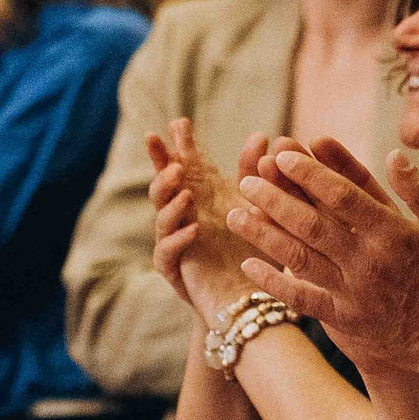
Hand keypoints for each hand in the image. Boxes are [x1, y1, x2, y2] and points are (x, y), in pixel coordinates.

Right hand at [146, 122, 264, 312]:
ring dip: (169, 198)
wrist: (247, 297)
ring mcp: (175, 240)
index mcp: (201, 196)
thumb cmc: (250, 249)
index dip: (180, 144)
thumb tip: (262, 135)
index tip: (179, 122)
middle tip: (157, 142)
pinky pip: (168, 250)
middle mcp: (184, 215)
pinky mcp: (174, 268)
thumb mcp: (256, 207)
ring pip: (161, 215)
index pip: (186, 165)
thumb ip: (253, 174)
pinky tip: (194, 229)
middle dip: (159, 162)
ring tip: (184, 189)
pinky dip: (178, 238)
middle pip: (165, 184)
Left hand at [226, 138, 418, 374]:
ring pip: (298, 258)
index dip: (310, 172)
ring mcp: (353, 293)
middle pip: (310, 223)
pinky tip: (249, 265)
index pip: (343, 194)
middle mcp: (368, 261)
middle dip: (275, 198)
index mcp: (394, 233)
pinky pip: (301, 299)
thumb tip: (393, 155)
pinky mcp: (344, 320)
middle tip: (248, 180)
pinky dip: (273, 282)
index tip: (284, 154)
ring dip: (263, 234)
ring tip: (235, 214)